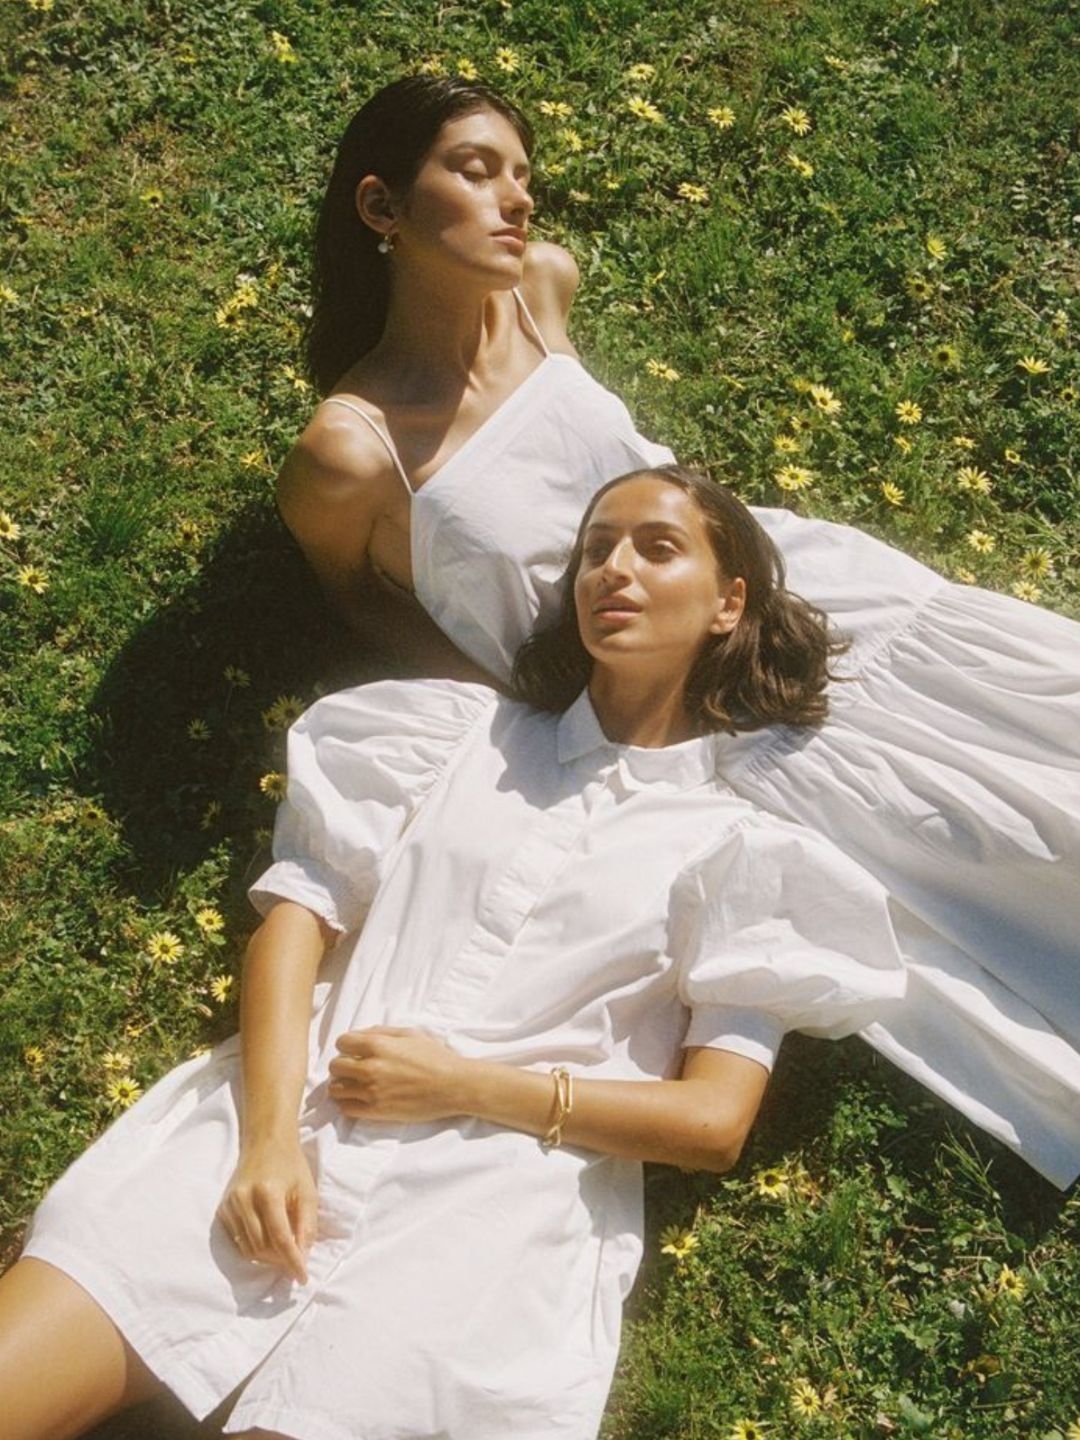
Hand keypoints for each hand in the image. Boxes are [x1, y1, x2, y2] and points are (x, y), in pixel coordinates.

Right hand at [218, 1137, 317, 1283]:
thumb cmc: (290, 1166)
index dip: (292, 1261)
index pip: (280, 1238)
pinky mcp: (222, 1210)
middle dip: (280, 1260)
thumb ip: (307, 1224)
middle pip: (262, 1247)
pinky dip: (254, 1248)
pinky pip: (237, 1241)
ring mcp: (229, 1206)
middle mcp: (244, 1200)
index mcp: (268, 1193)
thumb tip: (303, 1256)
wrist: (265, 1143)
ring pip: (248, 1249)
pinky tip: (267, 1240)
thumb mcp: (307, 1191)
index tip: (303, 1278)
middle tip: (296, 1262)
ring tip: (283, 1251)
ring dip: (267, 1258)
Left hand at [328, 1026, 468, 1123]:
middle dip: (342, 1065)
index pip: (342, 1042)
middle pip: (335, 1066)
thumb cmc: (435, 1057)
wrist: (453, 1086)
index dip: (346, 1045)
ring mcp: (372, 1092)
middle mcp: (370, 1068)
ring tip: (353, 1085)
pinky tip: (358, 1100)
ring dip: (341, 1086)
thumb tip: (361, 1035)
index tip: (353, 1050)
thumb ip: (382, 1032)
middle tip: (352, 1068)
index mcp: (378, 1045)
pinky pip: (346, 1109)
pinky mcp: (377, 1112)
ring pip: (336, 1090)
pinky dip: (347, 1104)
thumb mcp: (410, 1034)